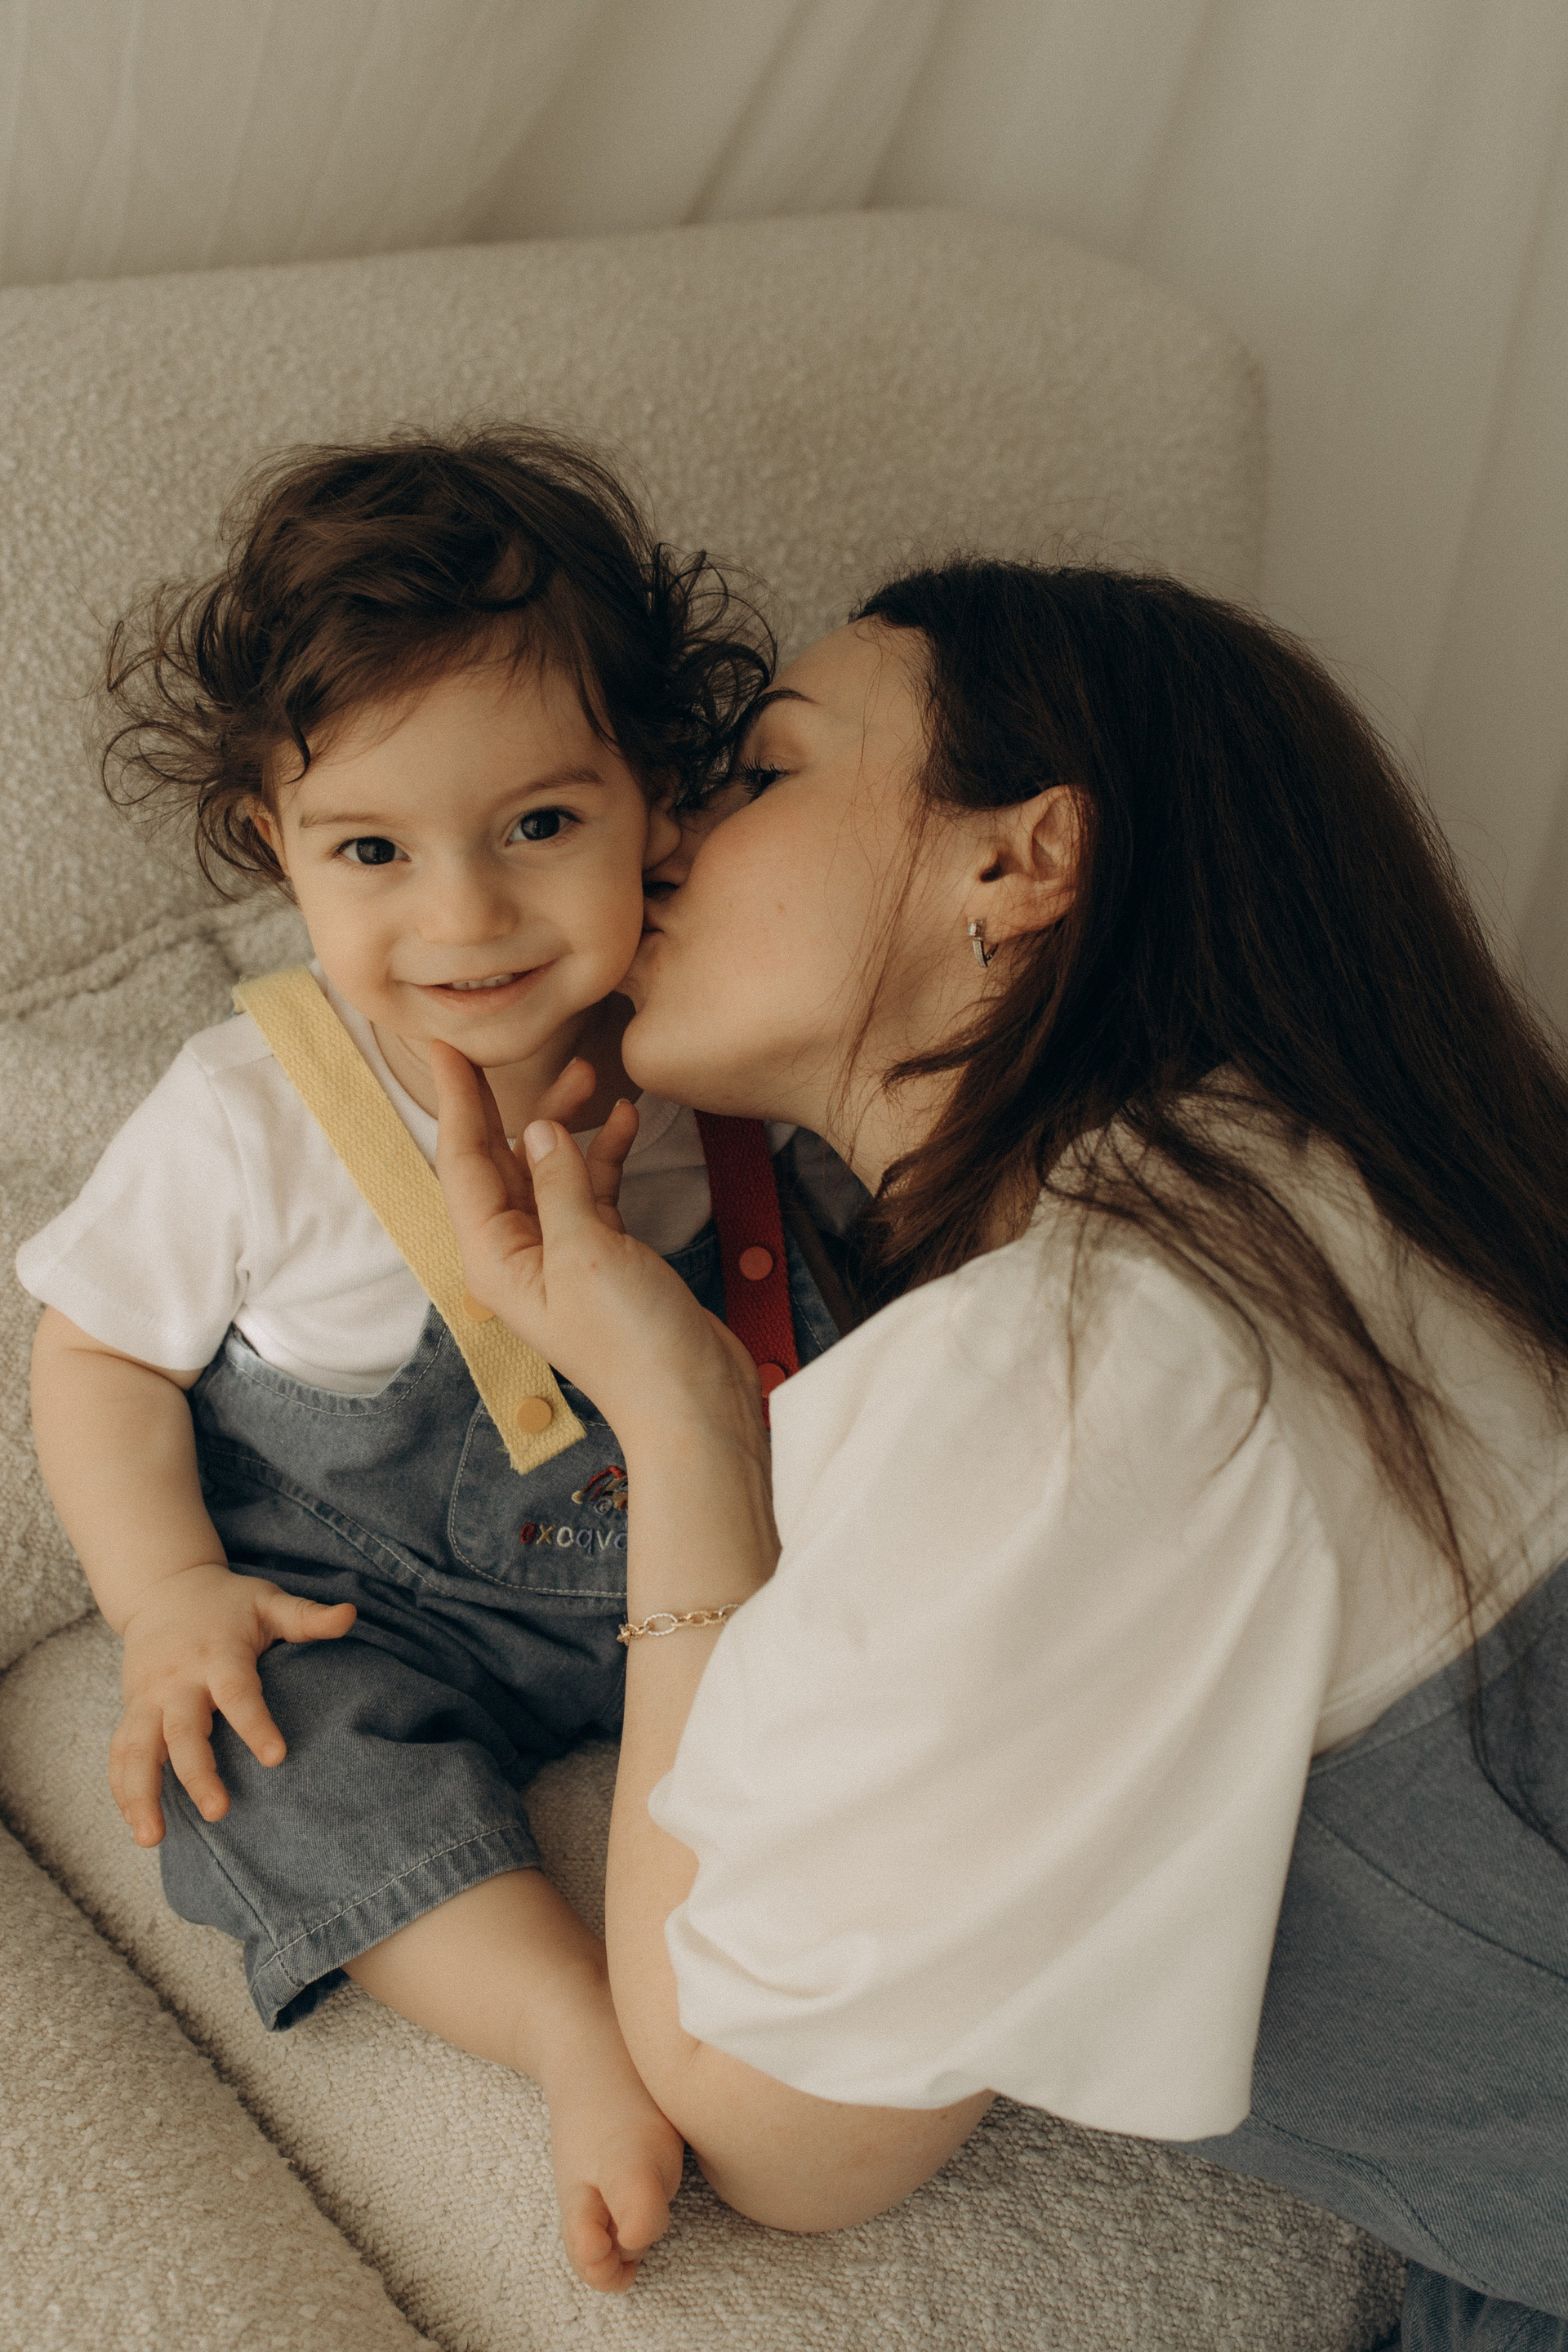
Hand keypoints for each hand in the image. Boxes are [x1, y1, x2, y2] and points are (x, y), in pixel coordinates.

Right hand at [111, 1561, 354, 1846]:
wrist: (165, 1589)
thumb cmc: (228, 1603)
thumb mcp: (269, 1602)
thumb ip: (307, 1616)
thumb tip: (350, 1616)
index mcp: (218, 1654)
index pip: (237, 1692)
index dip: (255, 1724)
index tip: (276, 1758)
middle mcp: (179, 1680)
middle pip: (183, 1731)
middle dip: (197, 1773)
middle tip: (218, 1812)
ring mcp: (149, 1698)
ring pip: (137, 1748)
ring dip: (141, 1793)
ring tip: (151, 1838)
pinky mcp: (132, 1710)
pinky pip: (120, 1753)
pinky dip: (122, 1789)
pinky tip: (137, 1823)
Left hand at [430, 1042, 762, 1455]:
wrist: (689, 1401)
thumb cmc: (632, 1343)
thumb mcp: (588, 1250)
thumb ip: (560, 1183)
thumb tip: (539, 1127)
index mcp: (492, 1256)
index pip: (462, 1162)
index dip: (456, 1100)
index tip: (444, 1046)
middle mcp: (517, 1253)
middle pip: (501, 1161)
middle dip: (513, 1102)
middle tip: (519, 1045)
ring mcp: (560, 1255)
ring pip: (549, 1170)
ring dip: (567, 1125)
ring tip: (593, 1075)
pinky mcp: (602, 1256)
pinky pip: (591, 1191)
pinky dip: (605, 1156)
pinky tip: (627, 1121)